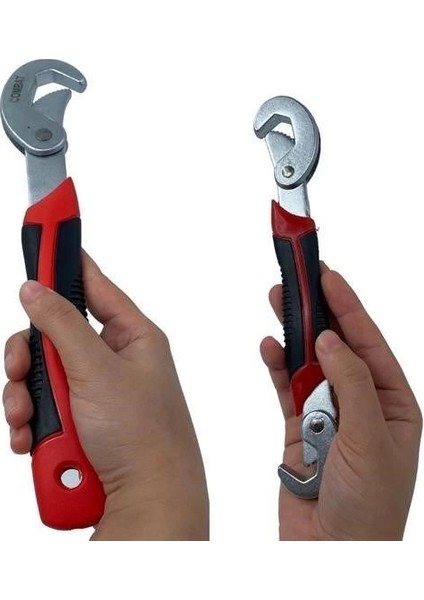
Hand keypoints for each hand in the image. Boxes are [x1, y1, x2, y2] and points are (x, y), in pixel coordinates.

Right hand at [3, 252, 208, 539]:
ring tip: (32, 426)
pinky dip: (32, 426)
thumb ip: (62, 326)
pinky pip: (42, 411)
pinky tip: (34, 443)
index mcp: (132, 337)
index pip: (94, 285)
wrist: (147, 502)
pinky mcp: (81, 423)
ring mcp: (95, 393)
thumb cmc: (144, 437)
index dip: (67, 262)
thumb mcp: (97, 371)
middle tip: (21, 372)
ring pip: (40, 377)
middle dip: (28, 359)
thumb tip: (35, 289)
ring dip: (26, 400)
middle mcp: (114, 361)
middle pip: (53, 335)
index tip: (43, 233)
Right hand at [260, 265, 421, 539]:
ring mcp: (328, 413)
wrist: (332, 553)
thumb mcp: (370, 441)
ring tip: (277, 300)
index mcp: (393, 402)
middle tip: (299, 277)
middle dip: (318, 311)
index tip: (328, 276)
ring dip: (293, 334)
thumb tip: (330, 341)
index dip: (348, 306)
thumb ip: (351, 385)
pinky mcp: (298, 426)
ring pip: (307, 362)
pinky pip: (285, 387)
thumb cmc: (368, 508)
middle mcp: (361, 402)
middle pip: (336, 345)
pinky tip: (270, 347)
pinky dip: (276, 366)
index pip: (368, 343)